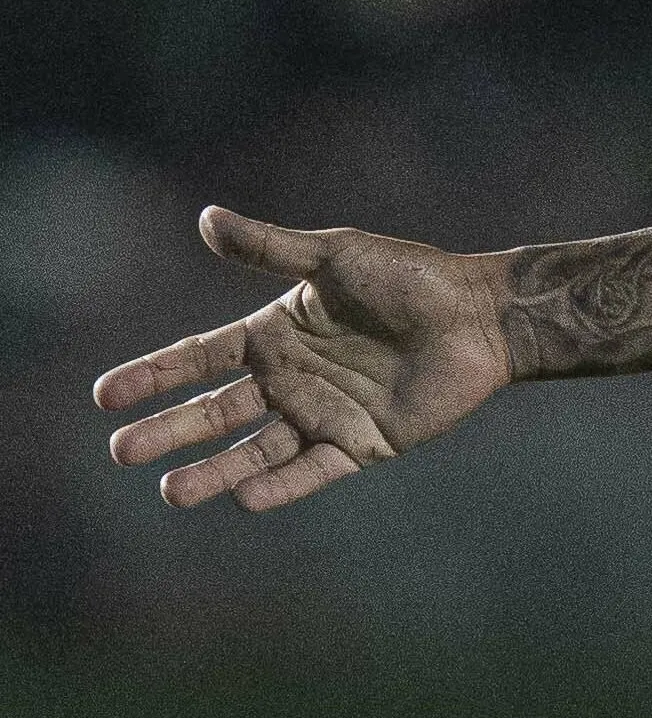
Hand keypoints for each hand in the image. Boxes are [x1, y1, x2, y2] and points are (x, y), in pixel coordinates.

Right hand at [91, 207, 513, 511]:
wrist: (480, 315)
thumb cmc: (411, 277)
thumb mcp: (335, 256)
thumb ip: (269, 248)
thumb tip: (204, 219)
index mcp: (274, 334)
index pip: (198, 359)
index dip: (152, 376)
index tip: (105, 396)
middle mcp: (291, 379)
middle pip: (215, 412)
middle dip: (168, 431)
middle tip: (122, 450)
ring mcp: (323, 413)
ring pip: (255, 450)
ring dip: (212, 471)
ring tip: (171, 492)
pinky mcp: (362, 443)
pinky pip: (313, 471)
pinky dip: (282, 486)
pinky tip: (246, 497)